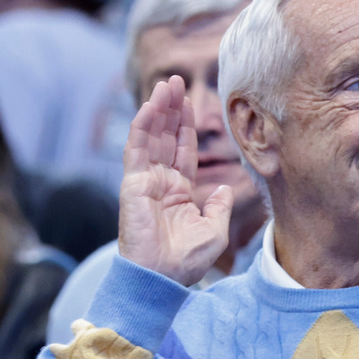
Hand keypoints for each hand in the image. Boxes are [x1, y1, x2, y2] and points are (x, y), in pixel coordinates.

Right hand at [119, 76, 233, 285]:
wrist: (161, 278)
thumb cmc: (186, 262)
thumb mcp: (215, 232)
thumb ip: (220, 206)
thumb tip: (225, 188)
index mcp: (179, 193)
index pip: (183, 152)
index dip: (186, 127)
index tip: (190, 102)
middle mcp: (161, 184)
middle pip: (166, 137)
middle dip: (172, 109)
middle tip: (176, 81)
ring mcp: (145, 181)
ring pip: (151, 137)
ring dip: (158, 109)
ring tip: (166, 84)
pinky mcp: (133, 183)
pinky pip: (137, 148)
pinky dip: (143, 125)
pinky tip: (153, 105)